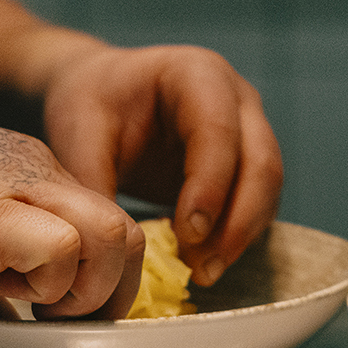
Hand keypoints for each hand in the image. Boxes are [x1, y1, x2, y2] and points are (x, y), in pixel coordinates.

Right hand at [0, 103, 144, 319]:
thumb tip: (10, 331)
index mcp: (26, 168)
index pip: (106, 217)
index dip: (99, 277)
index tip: (54, 308)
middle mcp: (33, 169)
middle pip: (128, 227)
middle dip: (112, 292)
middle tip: (58, 318)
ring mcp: (15, 187)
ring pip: (114, 233)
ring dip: (87, 291)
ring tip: (31, 306)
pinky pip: (61, 248)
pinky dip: (48, 287)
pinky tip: (2, 293)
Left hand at [42, 43, 282, 286]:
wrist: (98, 95)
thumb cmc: (89, 104)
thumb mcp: (78, 135)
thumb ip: (95, 184)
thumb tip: (115, 247)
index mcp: (196, 74)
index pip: (219, 130)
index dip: (210, 186)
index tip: (187, 234)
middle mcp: (235, 98)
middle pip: (261, 161)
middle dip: (238, 220)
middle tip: (204, 268)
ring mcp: (247, 129)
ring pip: (268, 187)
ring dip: (241, 234)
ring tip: (202, 272)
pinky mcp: (245, 162)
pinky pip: (258, 202)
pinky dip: (238, 235)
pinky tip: (204, 261)